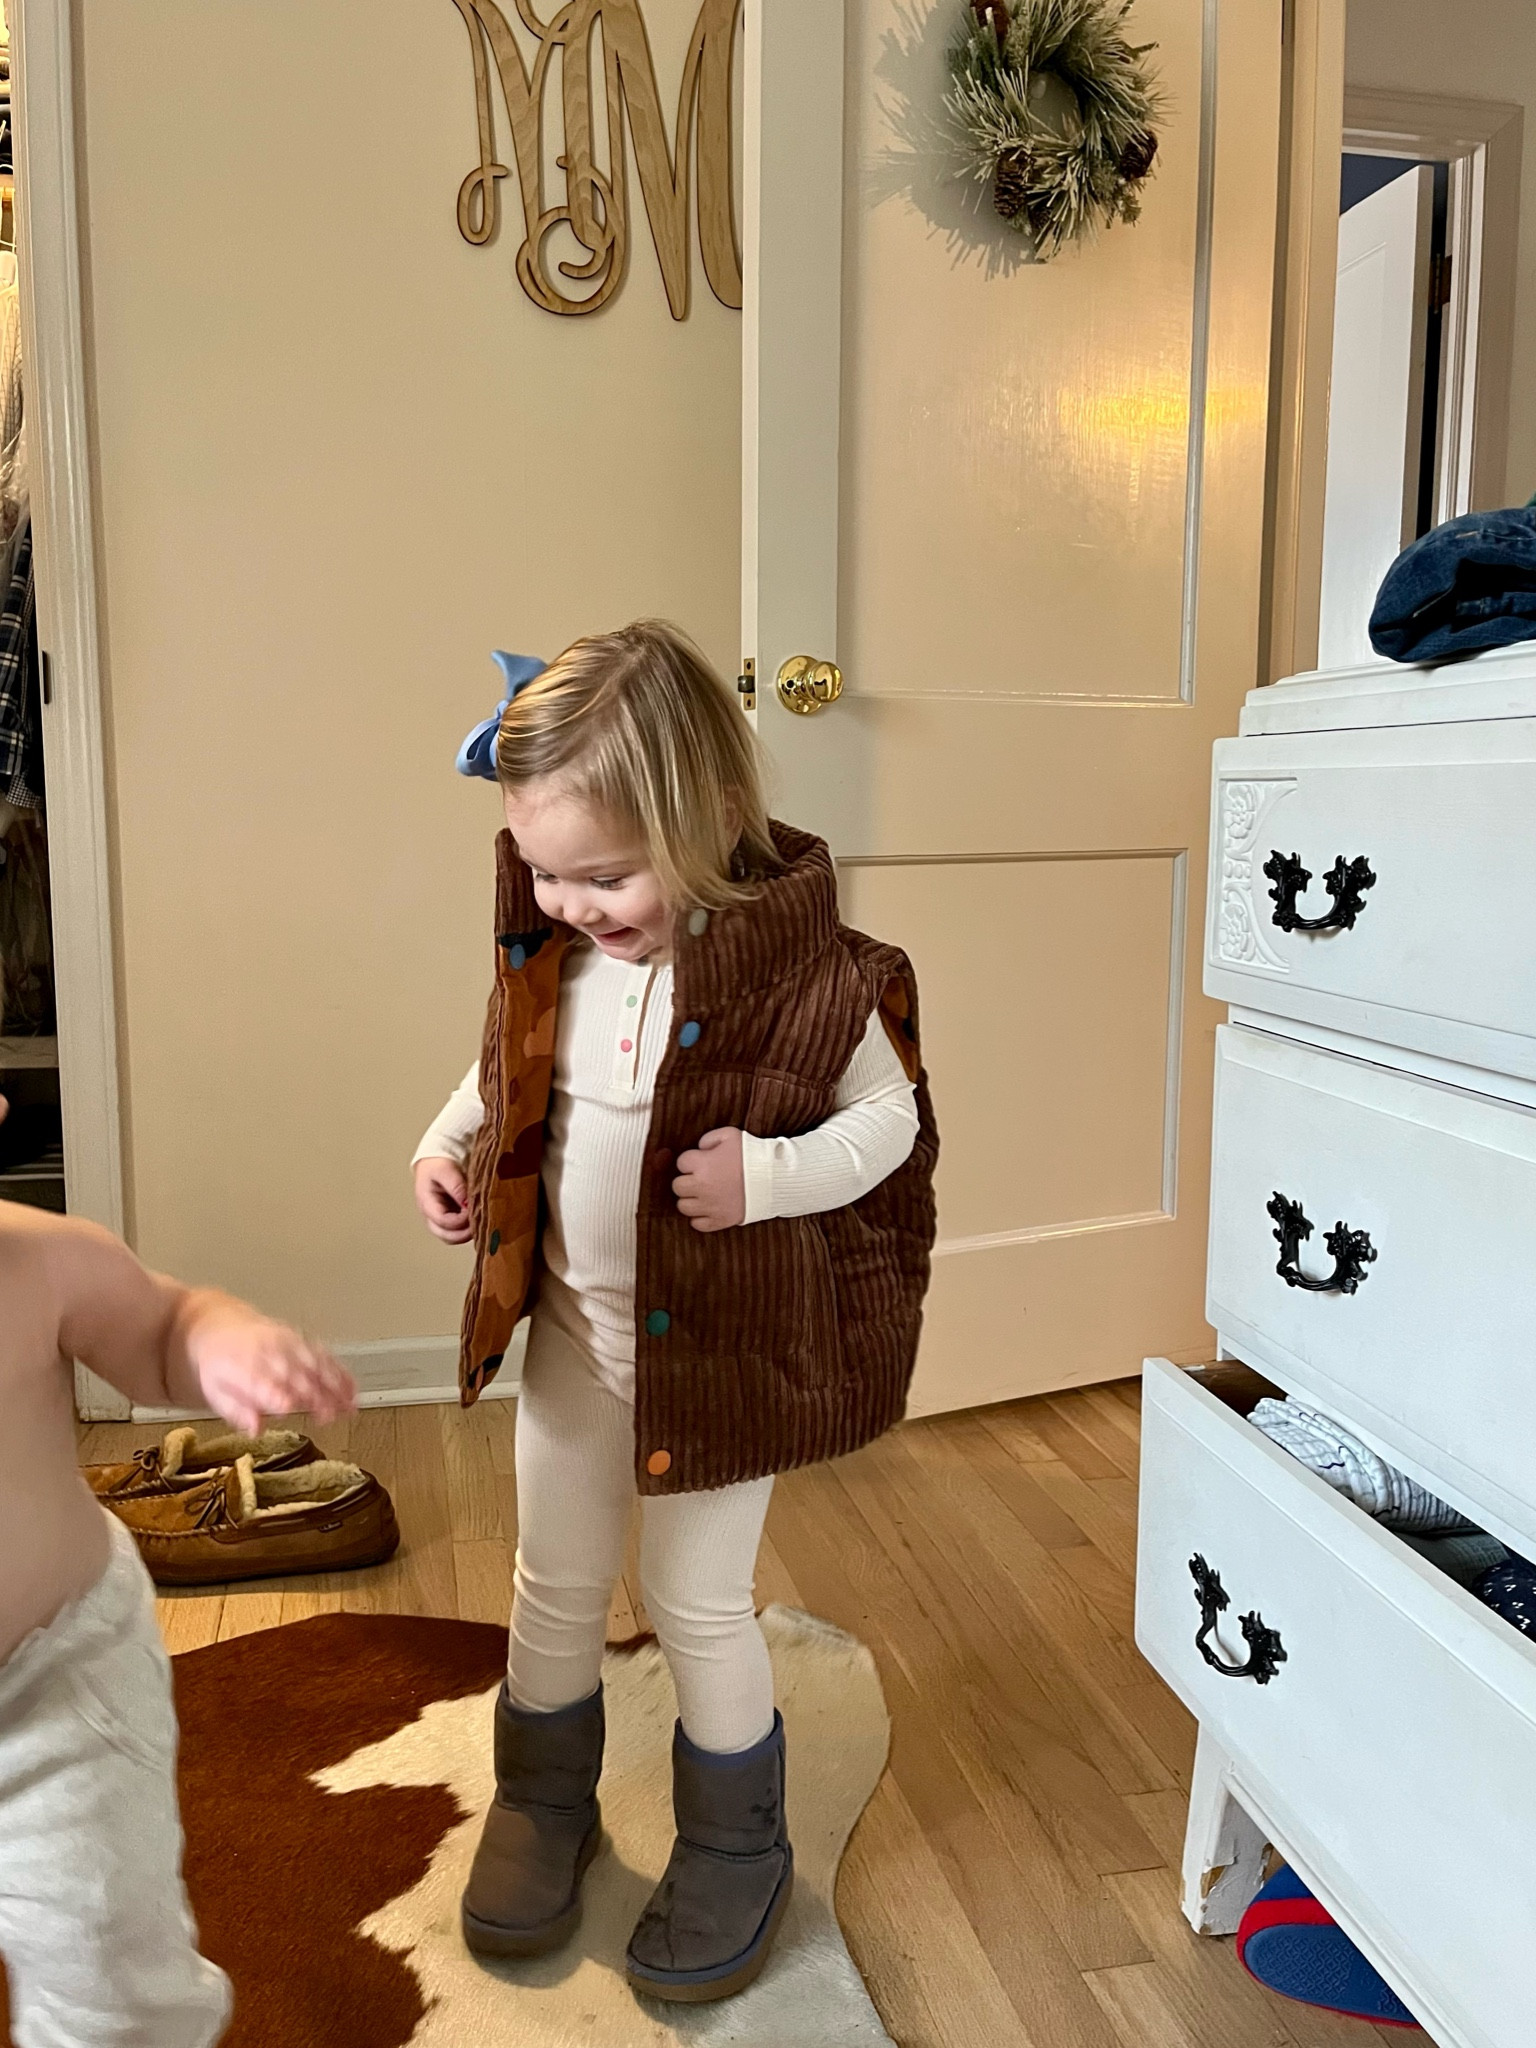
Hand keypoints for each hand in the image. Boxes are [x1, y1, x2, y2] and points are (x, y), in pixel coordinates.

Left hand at [183, 1299, 357, 1436]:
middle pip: (294, 1374)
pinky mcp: (300, 1339)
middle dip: (313, 1394)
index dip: (277, 1395)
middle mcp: (267, 1352)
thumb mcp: (216, 1393)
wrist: (221, 1328)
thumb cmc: (220, 1367)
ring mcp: (287, 1343)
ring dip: (334, 1384)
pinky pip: (324, 1353)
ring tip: (350, 1406)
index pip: (262, 1383)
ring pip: (314, 1363)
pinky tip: (352, 1388)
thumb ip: (237, 1413)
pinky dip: (340, 1371)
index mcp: (242, 1367)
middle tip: (330, 1416)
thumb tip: (256, 1429)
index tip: (291, 1407)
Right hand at [415, 1156, 473, 1244]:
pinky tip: (479, 1220)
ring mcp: (439, 1221)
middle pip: (447, 1236)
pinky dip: (468, 1229)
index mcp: (427, 1204)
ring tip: (481, 1221)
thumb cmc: (437, 1165)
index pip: (443, 1221)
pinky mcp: (449, 1220)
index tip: (473, 1210)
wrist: (434, 1162)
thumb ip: (457, 1187)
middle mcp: (431, 1217)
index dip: (461, 1220)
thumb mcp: (445, 1170)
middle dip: (465, 1233)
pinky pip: (459, 1231)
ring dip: (467, 1233)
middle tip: (481, 1222)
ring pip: (453, 1237)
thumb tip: (467, 1204)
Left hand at [673, 1127, 745, 1232]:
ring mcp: (710, 1206)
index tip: (702, 1162)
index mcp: (703, 1164)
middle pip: (677, 1186)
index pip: (681, 1162)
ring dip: (691, 1200)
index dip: (692, 1161)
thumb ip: (710, 1138)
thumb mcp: (731, 1135)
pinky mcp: (720, 1220)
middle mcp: (702, 1186)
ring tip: (703, 1194)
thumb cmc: (753, 1155)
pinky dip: (700, 1218)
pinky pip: (697, 1224)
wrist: (774, 1179)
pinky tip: (709, 1208)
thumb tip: (700, 1148)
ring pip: (683, 1206)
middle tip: (700, 1178)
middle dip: (687, 1181)